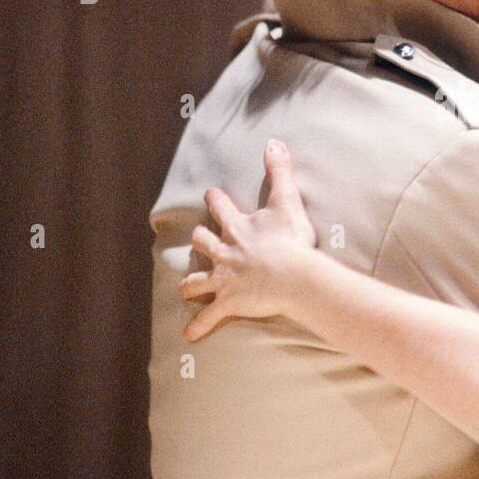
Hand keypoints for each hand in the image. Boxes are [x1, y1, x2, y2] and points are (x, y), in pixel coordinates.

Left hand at [180, 139, 317, 340]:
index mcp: (238, 228)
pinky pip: (209, 317)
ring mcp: (225, 279)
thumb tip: (274, 142)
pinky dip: (199, 327)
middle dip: (201, 239)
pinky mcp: (229, 302)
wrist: (293, 275)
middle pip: (203, 241)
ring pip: (198, 280)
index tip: (211, 194)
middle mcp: (225, 252)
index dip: (215, 200)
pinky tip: (189, 336)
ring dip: (191, 284)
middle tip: (199, 237)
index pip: (221, 208)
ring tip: (185, 288)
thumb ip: (279, 171)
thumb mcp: (287, 201)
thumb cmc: (292, 240)